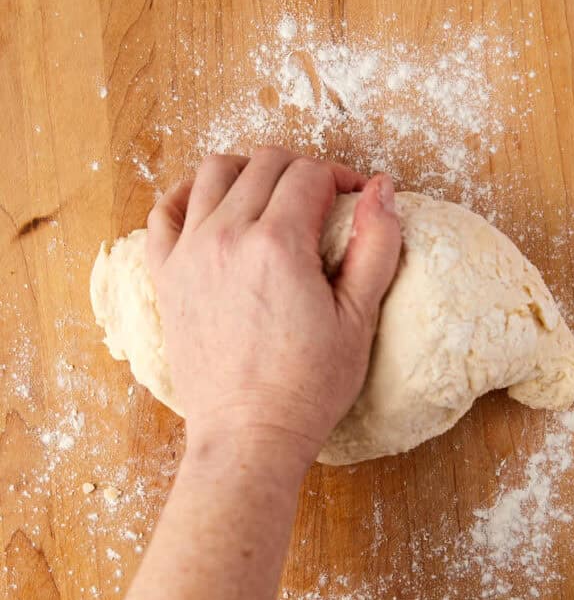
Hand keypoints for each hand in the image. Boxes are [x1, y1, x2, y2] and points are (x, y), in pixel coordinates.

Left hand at [146, 148, 401, 471]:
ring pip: (214, 172)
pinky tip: (212, 206)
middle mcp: (227, 236)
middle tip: (321, 201)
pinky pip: (166, 211)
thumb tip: (382, 188)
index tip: (354, 200)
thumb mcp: (359, 318)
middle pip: (265, 164)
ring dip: (248, 171)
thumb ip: (375, 245)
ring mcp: (189, 253)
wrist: (249, 435)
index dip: (341, 178)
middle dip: (301, 171)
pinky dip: (189, 195)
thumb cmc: (309, 386)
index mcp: (278, 244)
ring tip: (271, 197)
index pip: (310, 174)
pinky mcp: (167, 276)